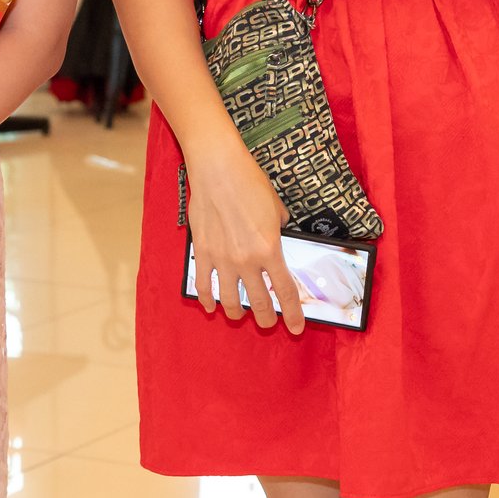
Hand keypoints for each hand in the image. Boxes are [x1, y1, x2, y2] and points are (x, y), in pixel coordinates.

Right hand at [185, 138, 304, 333]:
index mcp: (270, 249)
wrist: (218, 169)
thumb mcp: (277, 209)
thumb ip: (280, 230)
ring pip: (230, 300)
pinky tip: (211, 305)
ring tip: (239, 315)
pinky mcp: (202, 252)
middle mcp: (246, 260)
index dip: (293, 314)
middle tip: (268, 322)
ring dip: (236, 313)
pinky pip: (204, 285)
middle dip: (265, 318)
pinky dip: (207, 299)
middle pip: (259, 302)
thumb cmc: (249, 184)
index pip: (286, 292)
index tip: (296, 328)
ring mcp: (222, 259)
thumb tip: (280, 238)